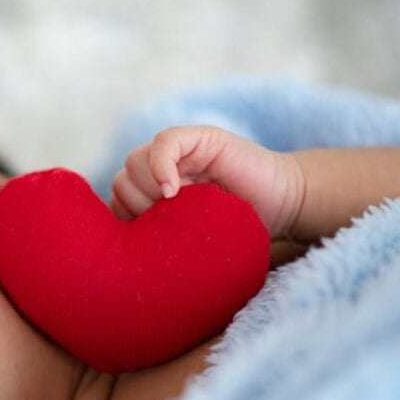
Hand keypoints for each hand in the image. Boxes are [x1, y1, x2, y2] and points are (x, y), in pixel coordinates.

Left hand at [110, 125, 305, 238]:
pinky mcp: (199, 138)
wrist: (282, 206)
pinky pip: (164, 144)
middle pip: (121, 181)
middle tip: (170, 222)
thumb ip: (159, 238)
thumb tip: (120, 261)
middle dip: (138, 208)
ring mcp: (179, 151)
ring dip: (149, 191)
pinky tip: (174, 191)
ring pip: (134, 162)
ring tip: (180, 208)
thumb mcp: (191, 239)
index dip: (127, 221)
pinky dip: (161, 167)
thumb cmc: (238, 230)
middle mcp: (161, 169)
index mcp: (153, 193)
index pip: (117, 200)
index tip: (154, 238)